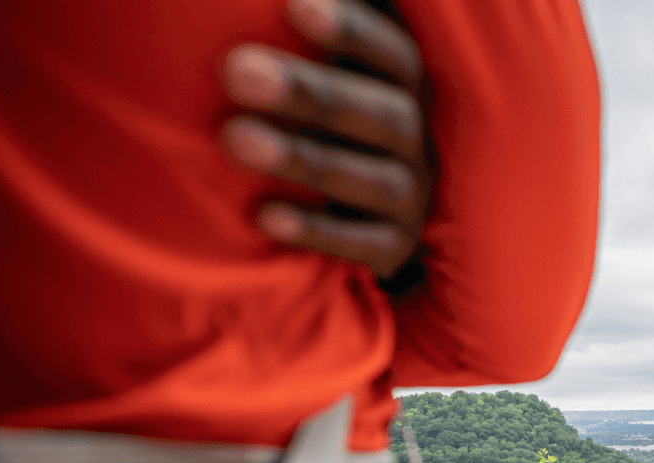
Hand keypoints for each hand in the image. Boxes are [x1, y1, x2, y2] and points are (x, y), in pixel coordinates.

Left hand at [221, 0, 429, 279]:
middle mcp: (418, 138)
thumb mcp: (326, 73)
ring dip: (307, 159)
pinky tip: (263, 216)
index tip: (293, 6)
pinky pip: (368, 244)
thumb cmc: (317, 116)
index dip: (353, 31)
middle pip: (386, 115)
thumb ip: (303, 40)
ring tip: (235, 138)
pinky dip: (318, 231)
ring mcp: (412, 195)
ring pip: (379, 180)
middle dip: (314, 94)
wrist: (352, 209)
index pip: (395, 54)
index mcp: (403, 86)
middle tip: (238, 72)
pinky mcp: (396, 247)